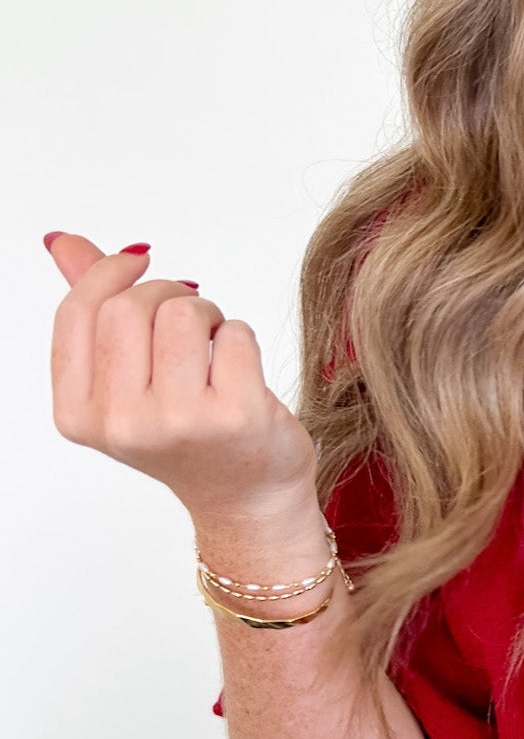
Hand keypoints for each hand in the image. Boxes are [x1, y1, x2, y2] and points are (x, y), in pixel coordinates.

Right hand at [45, 233, 319, 520]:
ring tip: (213, 347)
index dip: (108, 273)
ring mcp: (178, 422)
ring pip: (182, 312)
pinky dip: (240, 336)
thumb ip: (93, 311)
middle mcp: (122, 424)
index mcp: (79, 415)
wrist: (244, 496)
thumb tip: (62, 242)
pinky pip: (235, 332)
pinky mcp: (235, 415)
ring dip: (206, 312)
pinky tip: (239, 371)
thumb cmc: (185, 434)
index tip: (138, 262)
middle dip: (164, 292)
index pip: (77, 313)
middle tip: (188, 318)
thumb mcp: (124, 383)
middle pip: (128, 306)